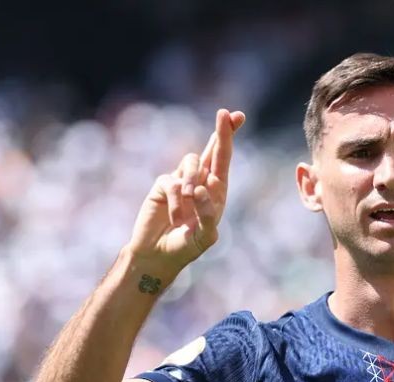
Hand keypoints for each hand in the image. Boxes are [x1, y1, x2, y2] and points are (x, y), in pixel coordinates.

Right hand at [127, 108, 245, 273]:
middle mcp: (199, 182)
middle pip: (211, 150)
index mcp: (215, 192)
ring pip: (191, 163)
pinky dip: (177, 202)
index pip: (223, 159)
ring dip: (191, 187)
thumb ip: (208, 215)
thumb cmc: (184, 248)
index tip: (237, 115)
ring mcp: (180, 181)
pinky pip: (172, 182)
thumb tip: (201, 187)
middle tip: (225, 114)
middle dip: (221, 132)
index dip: (229, 136)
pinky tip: (175, 220)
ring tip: (185, 216)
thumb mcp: (204, 237)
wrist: (157, 255)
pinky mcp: (163, 186)